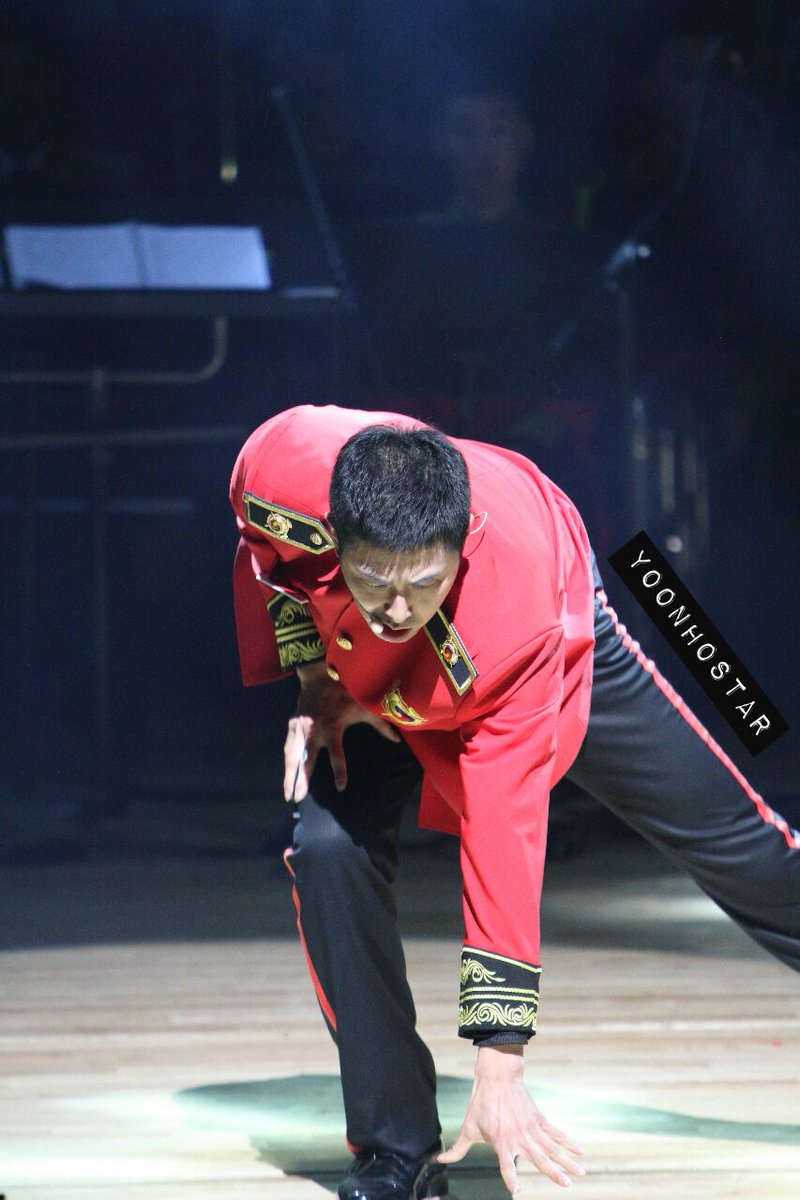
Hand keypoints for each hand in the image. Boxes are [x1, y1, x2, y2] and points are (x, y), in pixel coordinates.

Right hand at [283, 661, 400, 800]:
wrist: (318, 677)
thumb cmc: (343, 694)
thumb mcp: (363, 708)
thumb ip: (379, 725)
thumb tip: (397, 739)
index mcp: (332, 727)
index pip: (337, 754)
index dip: (340, 770)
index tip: (341, 787)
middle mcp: (314, 730)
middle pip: (306, 759)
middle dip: (302, 779)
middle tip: (299, 798)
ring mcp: (300, 729)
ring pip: (292, 756)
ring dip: (289, 776)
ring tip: (288, 794)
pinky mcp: (292, 726)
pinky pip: (288, 748)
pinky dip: (287, 764)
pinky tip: (287, 777)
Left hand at [438, 1045, 584, 1192]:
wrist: (497, 1077)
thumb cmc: (481, 1104)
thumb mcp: (468, 1127)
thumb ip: (457, 1149)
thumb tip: (439, 1161)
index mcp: (501, 1141)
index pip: (506, 1165)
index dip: (510, 1177)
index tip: (516, 1189)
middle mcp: (519, 1137)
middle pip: (539, 1158)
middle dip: (554, 1172)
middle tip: (567, 1185)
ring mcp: (531, 1128)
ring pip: (552, 1147)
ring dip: (567, 1160)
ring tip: (580, 1173)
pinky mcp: (538, 1119)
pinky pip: (556, 1133)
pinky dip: (568, 1141)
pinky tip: (580, 1150)